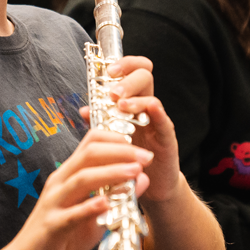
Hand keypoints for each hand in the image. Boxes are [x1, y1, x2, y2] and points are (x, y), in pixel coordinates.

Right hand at [0, 129, 151, 249]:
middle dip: (120, 152)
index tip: (139, 148)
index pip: (90, 144)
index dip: (116, 140)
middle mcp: (59, 183)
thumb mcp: (95, 215)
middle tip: (145, 157)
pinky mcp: (51, 226)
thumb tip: (144, 178)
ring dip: (111, 173)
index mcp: (68, 175)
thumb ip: (116, 196)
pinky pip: (71, 214)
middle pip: (89, 154)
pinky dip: (90, 207)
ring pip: (82, 179)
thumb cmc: (61, 237)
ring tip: (135, 172)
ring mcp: (53, 204)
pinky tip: (108, 203)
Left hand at [79, 55, 183, 203]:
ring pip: (151, 97)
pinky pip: (164, 121)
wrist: (150, 184)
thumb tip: (82, 110)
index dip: (123, 64)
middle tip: (113, 91)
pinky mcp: (167, 137)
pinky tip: (150, 109)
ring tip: (121, 104)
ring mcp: (158, 120)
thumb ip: (99, 122)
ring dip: (135, 98)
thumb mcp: (112, 137)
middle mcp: (147, 106)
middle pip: (144, 76)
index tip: (108, 71)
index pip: (133, 70)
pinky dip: (157, 113)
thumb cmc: (130, 157)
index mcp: (133, 100)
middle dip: (127, 78)